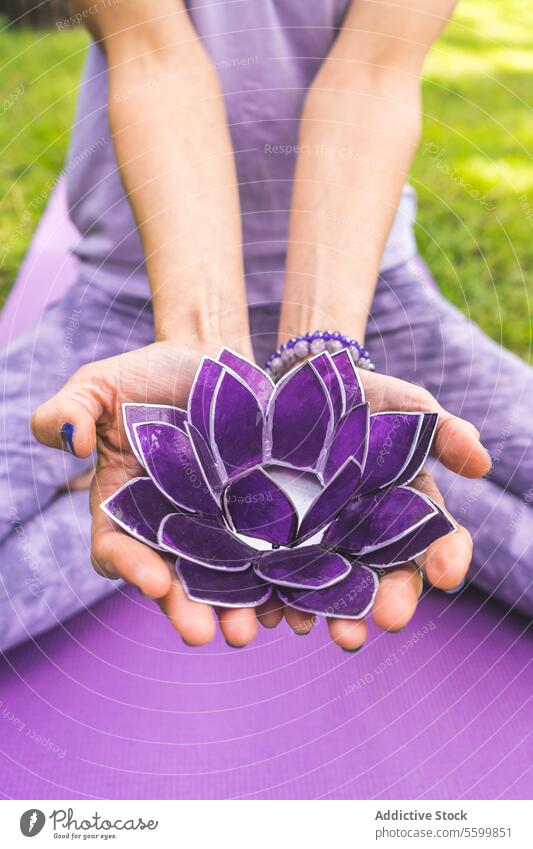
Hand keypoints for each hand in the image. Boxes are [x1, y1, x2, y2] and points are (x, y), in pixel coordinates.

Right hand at [31, 340, 279, 648]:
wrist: (211, 362)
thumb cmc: (148, 375)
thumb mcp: (99, 383)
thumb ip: (71, 408)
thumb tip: (69, 440)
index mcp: (122, 508)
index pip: (116, 549)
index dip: (130, 568)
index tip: (153, 579)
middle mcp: (169, 529)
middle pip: (173, 580)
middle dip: (186, 609)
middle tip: (201, 633)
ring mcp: (217, 527)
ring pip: (224, 580)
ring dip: (236, 609)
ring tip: (250, 628)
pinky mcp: (260, 517)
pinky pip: (270, 556)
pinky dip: (281, 583)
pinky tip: (297, 602)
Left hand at [282, 368, 490, 649]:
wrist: (289, 393)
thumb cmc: (357, 401)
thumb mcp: (399, 404)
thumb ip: (439, 429)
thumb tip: (482, 461)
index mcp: (408, 509)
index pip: (437, 541)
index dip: (447, 557)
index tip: (448, 573)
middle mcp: (370, 539)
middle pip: (389, 579)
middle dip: (393, 600)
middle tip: (390, 619)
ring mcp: (325, 549)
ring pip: (338, 594)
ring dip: (342, 619)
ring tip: (343, 635)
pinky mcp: (278, 551)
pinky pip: (281, 584)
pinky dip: (281, 603)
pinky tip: (278, 614)